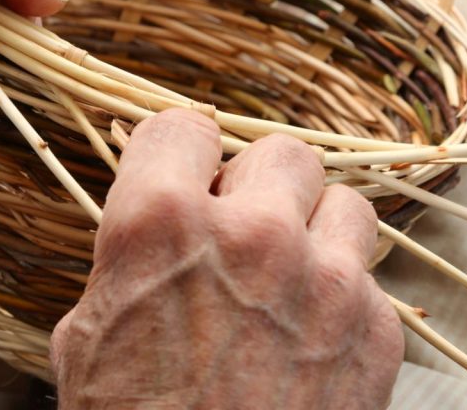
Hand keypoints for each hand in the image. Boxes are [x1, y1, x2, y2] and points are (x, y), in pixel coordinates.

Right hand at [51, 109, 402, 408]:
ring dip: (315, 232)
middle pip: (281, 152)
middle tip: (240, 230)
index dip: (178, 152)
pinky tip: (310, 341)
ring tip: (288, 277)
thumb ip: (129, 265)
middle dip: (257, 186)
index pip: (181, 126)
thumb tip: (152, 240)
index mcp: (162, 225)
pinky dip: (344, 301)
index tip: (184, 170)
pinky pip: (370, 282)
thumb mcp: (89, 338)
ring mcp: (327, 282)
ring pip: (346, 204)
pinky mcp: (377, 334)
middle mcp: (253, 236)